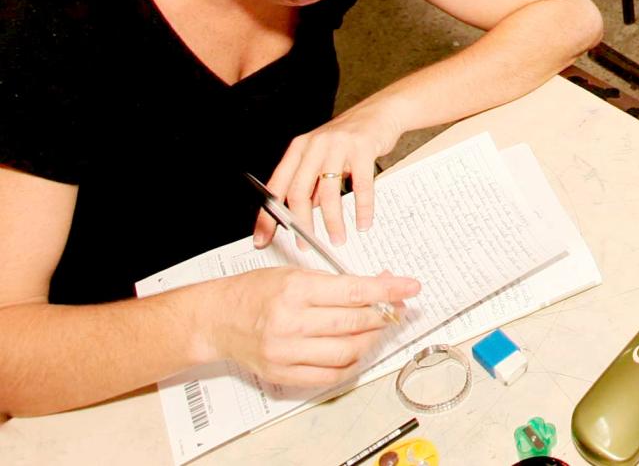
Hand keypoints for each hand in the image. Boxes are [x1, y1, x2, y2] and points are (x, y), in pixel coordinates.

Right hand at [200, 267, 418, 389]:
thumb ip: (339, 282)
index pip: (354, 292)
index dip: (388, 291)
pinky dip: (351, 363)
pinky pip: (330, 375)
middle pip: (354, 323)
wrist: (217, 319)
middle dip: (384, 316)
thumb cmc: (256, 291)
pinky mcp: (283, 374)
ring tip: (377, 328)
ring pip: (348, 352)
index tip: (410, 288)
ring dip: (372, 340)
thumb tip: (383, 284)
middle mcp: (290, 323)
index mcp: (295, 290)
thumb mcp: (298, 273)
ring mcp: (286, 352)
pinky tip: (357, 350)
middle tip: (396, 309)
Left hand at [255, 106, 400, 245]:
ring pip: (329, 192)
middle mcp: (315, 145)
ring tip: (337, 238)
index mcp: (299, 149)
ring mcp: (339, 146)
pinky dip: (362, 208)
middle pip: (300, 191)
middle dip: (302, 223)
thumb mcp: (323, 156)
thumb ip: (311, 182)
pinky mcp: (363, 149)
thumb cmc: (349, 137)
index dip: (267, 216)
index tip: (263, 239)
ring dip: (333, 221)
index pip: (276, 188)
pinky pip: (361, 185)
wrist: (380, 111)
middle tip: (306, 243)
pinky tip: (363, 222)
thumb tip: (302, 215)